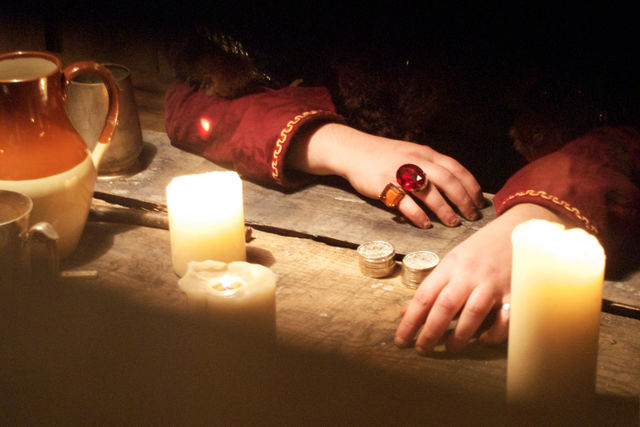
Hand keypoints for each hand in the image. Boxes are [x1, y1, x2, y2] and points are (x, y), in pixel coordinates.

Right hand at [288, 123, 484, 226]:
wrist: (354, 151)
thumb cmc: (385, 156)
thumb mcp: (412, 154)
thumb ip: (430, 166)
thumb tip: (454, 186)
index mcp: (426, 153)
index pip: (455, 168)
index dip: (470, 185)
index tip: (479, 201)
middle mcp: (416, 161)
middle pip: (447, 180)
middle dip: (463, 200)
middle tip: (471, 216)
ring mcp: (399, 172)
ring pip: (429, 192)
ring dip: (444, 210)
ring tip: (453, 223)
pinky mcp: (384, 184)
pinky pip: (405, 202)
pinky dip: (418, 215)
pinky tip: (426, 225)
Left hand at [394, 203, 567, 353]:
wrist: (521, 228)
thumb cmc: (483, 248)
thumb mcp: (455, 260)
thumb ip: (435, 285)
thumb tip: (407, 314)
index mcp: (451, 265)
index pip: (424, 296)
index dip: (410, 320)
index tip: (401, 340)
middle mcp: (470, 274)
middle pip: (445, 306)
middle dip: (430, 332)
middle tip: (422, 350)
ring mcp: (493, 283)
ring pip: (473, 313)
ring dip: (460, 336)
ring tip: (450, 348)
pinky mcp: (515, 292)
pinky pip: (504, 318)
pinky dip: (493, 333)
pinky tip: (484, 340)